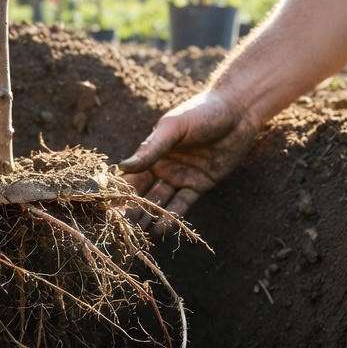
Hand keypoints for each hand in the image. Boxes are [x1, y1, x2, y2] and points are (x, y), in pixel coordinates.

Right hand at [119, 89, 258, 226]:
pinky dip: (172, 217)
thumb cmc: (201, 112)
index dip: (121, 193)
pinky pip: (182, 204)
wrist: (237, 112)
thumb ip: (150, 149)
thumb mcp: (173, 128)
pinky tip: (160, 230)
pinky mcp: (200, 185)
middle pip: (144, 193)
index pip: (131, 177)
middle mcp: (163, 167)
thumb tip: (122, 167)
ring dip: (150, 217)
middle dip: (133, 211)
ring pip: (161, 201)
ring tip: (138, 235)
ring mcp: (181, 177)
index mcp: (152, 152)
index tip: (109, 210)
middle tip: (122, 230)